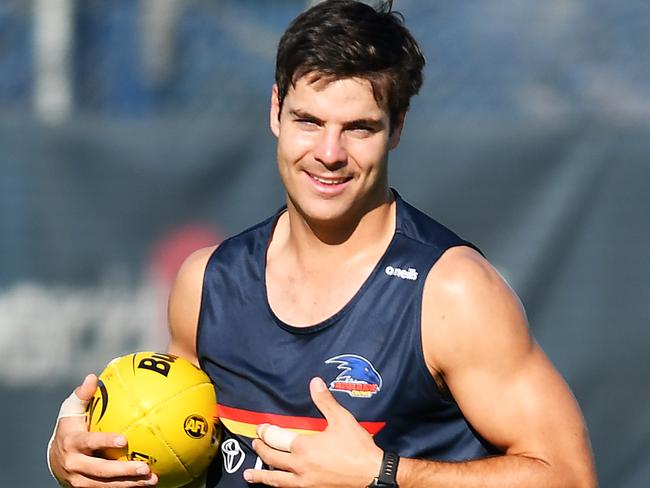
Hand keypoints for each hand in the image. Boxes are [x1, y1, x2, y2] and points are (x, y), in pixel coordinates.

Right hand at [48, 374, 157, 486]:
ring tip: (153, 479)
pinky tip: (148, 484)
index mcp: (72, 443)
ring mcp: (80, 480)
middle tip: (145, 468)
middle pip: (101, 471)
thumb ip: (82, 395)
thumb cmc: (69, 428)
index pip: (90, 442)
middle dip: (124, 471)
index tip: (124, 440)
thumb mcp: (71, 411)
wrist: (55, 460)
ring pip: (107, 486)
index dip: (105, 442)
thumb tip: (92, 377)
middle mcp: (75, 464)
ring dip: (130, 484)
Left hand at [243, 377, 382, 487]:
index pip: (276, 438)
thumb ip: (325, 401)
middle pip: (272, 458)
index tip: (261, 428)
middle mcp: (300, 466)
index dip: (266, 432)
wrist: (372, 475)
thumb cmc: (357, 447)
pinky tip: (277, 485)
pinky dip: (278, 486)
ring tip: (249, 476)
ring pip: (276, 480)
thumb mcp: (341, 419)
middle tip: (256, 443)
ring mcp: (305, 482)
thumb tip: (314, 382)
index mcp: (304, 447)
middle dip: (261, 449)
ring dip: (261, 476)